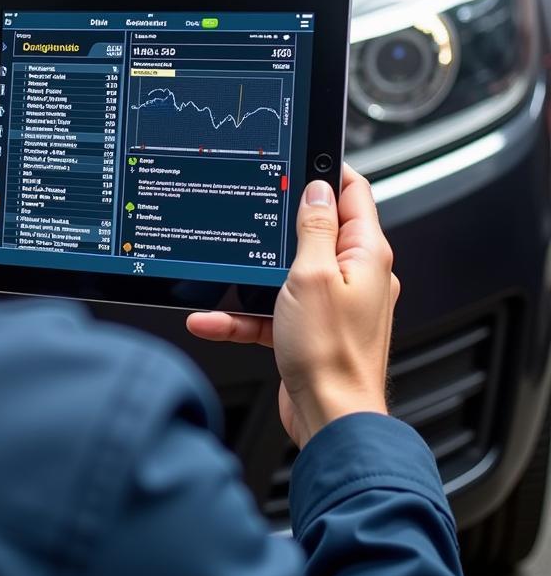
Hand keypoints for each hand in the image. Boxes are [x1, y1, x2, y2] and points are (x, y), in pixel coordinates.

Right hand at [187, 166, 398, 448]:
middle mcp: (354, 275)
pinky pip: (271, 310)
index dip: (328, 170)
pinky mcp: (310, 328)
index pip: (352, 194)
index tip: (300, 155)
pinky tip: (210, 318)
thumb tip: (316, 189)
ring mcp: (332, 303)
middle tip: (251, 206)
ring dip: (250, 275)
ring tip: (223, 271)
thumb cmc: (330, 354)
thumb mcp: (313, 275)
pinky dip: (242, 313)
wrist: (330, 420)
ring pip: (285, 272)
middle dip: (278, 222)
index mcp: (365, 254)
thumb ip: (314, 228)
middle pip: (316, 230)